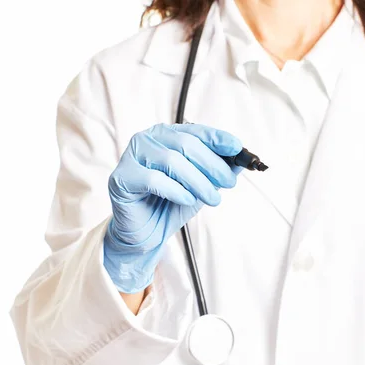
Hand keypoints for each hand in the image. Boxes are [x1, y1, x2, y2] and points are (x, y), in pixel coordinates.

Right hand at [103, 123, 241, 293]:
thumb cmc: (171, 204)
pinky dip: (176, 190)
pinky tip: (187, 199)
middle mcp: (148, 140)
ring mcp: (132, 156)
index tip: (237, 148)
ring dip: (198, 181)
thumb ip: (218, 172)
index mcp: (167, 135)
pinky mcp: (122, 177)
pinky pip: (153, 179)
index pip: (195, 131)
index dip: (217, 138)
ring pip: (172, 161)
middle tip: (228, 183)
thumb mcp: (201, 186)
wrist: (145, 233)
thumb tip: (241, 161)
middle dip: (212, 164)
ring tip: (212, 198)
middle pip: (186, 144)